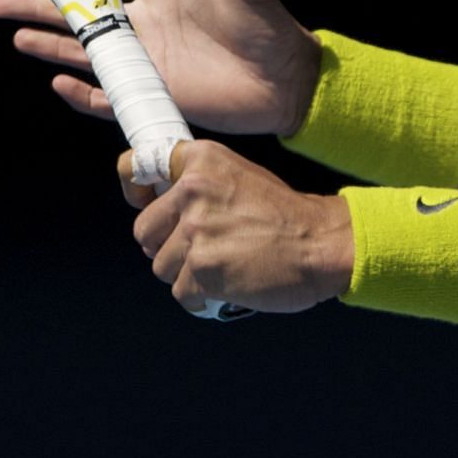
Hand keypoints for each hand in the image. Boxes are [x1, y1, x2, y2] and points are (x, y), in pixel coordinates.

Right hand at [0, 0, 320, 136]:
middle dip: (44, 4)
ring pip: (86, 51)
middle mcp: (147, 21)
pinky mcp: (153, 91)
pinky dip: (83, 92)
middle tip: (2, 0)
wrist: (284, 79)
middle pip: (84, 11)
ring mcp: (147, 58)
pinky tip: (57, 83)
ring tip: (17, 34)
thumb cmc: (264, 23)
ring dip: (51, 43)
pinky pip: (108, 94)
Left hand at [121, 141, 353, 315]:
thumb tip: (163, 203)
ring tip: (224, 264)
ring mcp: (196, 232)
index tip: (144, 202)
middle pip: (143, 231)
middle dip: (166, 245)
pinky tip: (230, 284)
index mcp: (202, 161)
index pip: (135, 167)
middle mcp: (193, 191)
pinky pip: (181, 293)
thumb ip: (200, 183)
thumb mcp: (240, 176)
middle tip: (201, 247)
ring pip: (161, 267)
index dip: (135, 190)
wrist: (322, 244)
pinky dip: (203, 296)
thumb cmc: (287, 216)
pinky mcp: (202, 270)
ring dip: (188, 274)